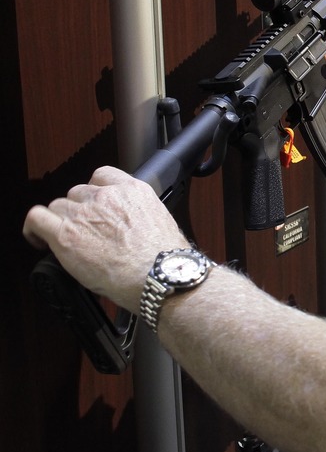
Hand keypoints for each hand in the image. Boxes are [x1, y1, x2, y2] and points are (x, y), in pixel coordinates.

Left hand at [22, 166, 188, 311]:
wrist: (159, 275)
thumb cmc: (165, 260)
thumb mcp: (160, 223)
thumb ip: (138, 214)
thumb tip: (127, 226)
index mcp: (133, 191)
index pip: (102, 176)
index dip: (94, 192)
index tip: (93, 206)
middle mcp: (107, 196)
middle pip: (77, 193)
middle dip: (78, 211)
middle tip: (84, 231)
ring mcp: (84, 213)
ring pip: (58, 206)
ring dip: (60, 222)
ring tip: (65, 240)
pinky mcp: (65, 234)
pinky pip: (36, 218)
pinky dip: (34, 228)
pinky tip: (39, 240)